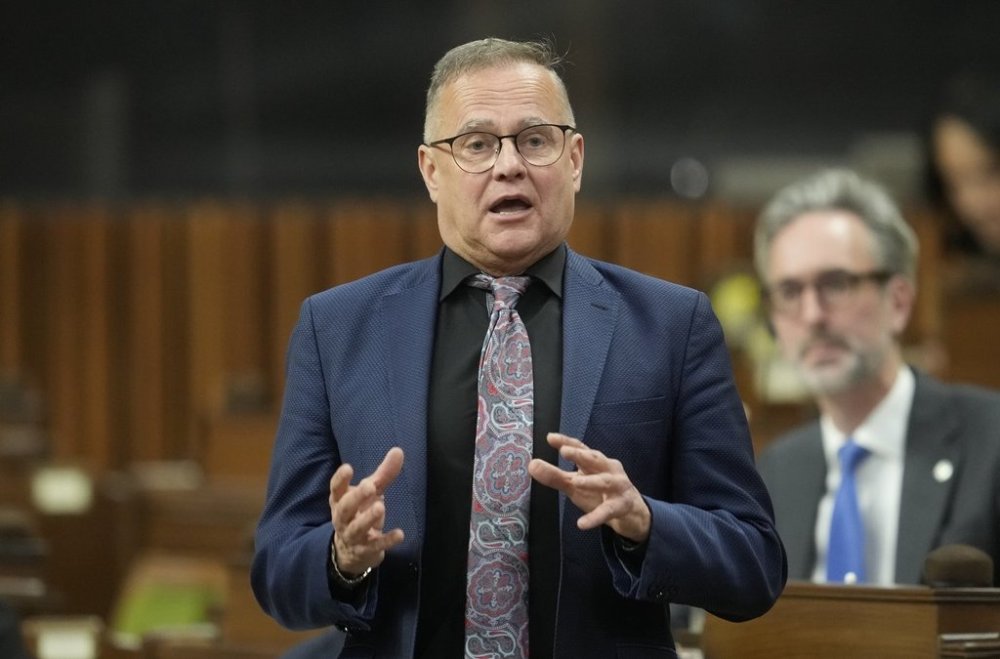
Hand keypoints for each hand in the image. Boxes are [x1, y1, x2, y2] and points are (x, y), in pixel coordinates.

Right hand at [329, 447, 405, 575]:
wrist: (351, 551)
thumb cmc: (360, 512)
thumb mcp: (371, 492)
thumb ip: (383, 474)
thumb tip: (398, 450)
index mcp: (340, 500)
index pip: (336, 489)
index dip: (340, 479)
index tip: (348, 467)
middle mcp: (343, 518)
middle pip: (345, 508)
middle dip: (356, 497)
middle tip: (369, 486)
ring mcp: (353, 536)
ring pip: (357, 528)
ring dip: (368, 518)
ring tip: (381, 506)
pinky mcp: (365, 550)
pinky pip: (375, 546)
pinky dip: (387, 541)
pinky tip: (400, 534)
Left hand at [528, 433, 650, 542]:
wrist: (631, 512)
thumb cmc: (599, 492)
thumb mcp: (575, 484)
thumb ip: (554, 475)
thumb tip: (531, 465)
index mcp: (595, 462)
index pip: (580, 448)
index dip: (567, 442)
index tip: (550, 438)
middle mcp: (608, 469)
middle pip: (594, 459)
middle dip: (581, 455)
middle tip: (565, 451)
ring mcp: (617, 486)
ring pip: (604, 482)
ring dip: (591, 481)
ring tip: (575, 483)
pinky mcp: (621, 505)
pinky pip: (608, 511)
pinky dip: (595, 517)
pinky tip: (582, 524)